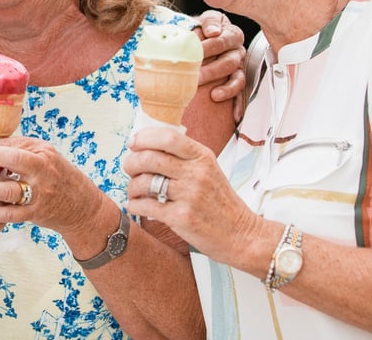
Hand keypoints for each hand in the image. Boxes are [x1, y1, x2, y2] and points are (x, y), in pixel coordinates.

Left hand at [0, 138, 105, 239]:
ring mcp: (40, 195)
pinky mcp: (35, 214)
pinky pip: (9, 214)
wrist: (80, 205)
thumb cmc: (54, 174)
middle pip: (10, 166)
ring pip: (7, 192)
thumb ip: (15, 150)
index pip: (11, 149)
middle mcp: (43, 172)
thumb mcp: (41, 155)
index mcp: (42, 154)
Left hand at [123, 126, 260, 263]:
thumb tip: (145, 147)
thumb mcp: (208, 170)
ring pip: (144, 182)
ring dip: (131, 187)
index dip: (144, 138)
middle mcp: (196, 173)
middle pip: (150, 158)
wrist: (242, 235)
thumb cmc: (220, 202)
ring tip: (134, 192)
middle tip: (129, 169)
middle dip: (131, 162)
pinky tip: (136, 206)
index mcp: (202, 157)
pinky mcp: (182, 218)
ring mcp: (190, 196)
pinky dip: (135, 205)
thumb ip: (183, 157)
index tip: (133, 143)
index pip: (168, 137)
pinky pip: (146, 206)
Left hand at [194, 10, 246, 120]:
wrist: (203, 35)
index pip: (222, 41)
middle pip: (229, 61)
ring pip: (238, 78)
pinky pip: (242, 93)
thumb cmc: (203, 28)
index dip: (208, 47)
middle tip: (195, 77)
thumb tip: (213, 32)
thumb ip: (208, 23)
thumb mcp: (204, 20)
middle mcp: (238, 50)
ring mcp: (239, 66)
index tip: (195, 53)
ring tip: (213, 96)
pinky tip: (235, 116)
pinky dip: (239, 105)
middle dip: (212, 70)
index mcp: (231, 33)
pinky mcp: (238, 80)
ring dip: (226, 88)